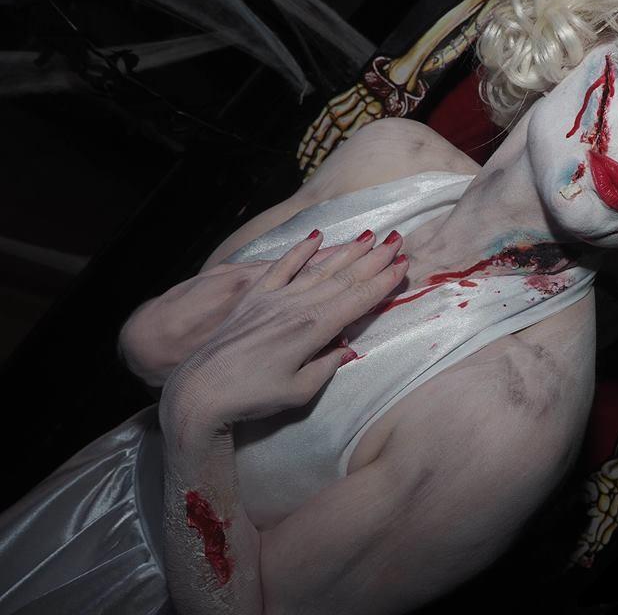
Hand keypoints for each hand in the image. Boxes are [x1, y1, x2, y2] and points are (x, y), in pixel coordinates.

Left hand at [159, 230, 407, 440]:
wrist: (200, 389)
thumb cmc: (252, 397)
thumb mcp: (299, 392)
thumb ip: (326, 366)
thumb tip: (347, 349)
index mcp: (313, 330)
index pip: (357, 299)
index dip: (382, 282)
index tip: (403, 265)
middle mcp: (297, 306)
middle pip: (343, 278)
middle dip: (373, 259)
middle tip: (396, 240)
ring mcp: (274, 298)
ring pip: (318, 268)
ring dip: (346, 251)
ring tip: (369, 236)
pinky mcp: (253, 296)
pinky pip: (280, 266)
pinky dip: (299, 250)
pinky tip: (316, 236)